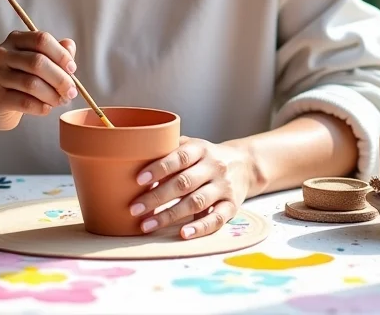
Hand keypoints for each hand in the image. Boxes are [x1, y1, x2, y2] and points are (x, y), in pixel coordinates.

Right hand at [0, 30, 77, 130]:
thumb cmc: (24, 77)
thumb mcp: (41, 61)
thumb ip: (57, 52)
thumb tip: (69, 45)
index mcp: (16, 39)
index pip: (41, 40)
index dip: (61, 54)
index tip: (72, 69)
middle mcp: (2, 54)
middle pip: (38, 62)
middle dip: (60, 78)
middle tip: (72, 91)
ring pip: (31, 84)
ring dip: (53, 95)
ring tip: (61, 101)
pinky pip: (24, 102)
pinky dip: (41, 107)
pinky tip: (47, 108)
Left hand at [129, 137, 251, 238]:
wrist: (245, 164)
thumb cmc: (206, 156)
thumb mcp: (192, 145)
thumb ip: (169, 150)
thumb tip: (134, 161)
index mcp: (200, 149)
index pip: (179, 157)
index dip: (159, 168)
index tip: (138, 180)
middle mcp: (213, 167)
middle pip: (184, 183)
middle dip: (157, 197)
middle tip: (134, 209)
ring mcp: (224, 187)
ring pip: (196, 202)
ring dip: (169, 215)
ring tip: (147, 225)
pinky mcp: (232, 206)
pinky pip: (216, 219)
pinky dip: (199, 228)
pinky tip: (182, 234)